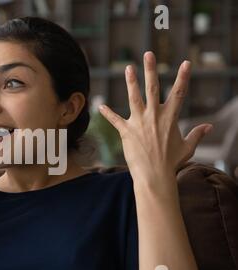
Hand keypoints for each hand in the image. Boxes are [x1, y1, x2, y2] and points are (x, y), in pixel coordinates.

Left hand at [99, 51, 212, 182]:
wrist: (154, 176)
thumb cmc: (172, 163)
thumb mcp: (187, 147)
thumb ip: (197, 134)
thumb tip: (209, 126)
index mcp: (170, 117)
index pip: (179, 92)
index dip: (183, 77)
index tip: (186, 63)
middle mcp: (154, 116)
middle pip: (153, 88)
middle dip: (151, 69)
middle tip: (148, 53)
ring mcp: (139, 122)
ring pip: (134, 97)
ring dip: (131, 82)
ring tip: (128, 68)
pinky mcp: (126, 131)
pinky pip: (114, 120)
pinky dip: (107, 113)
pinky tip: (100, 106)